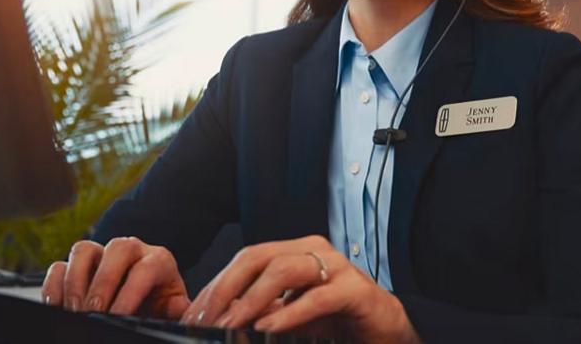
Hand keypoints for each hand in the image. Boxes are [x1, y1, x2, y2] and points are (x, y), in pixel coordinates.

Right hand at [42, 237, 189, 317]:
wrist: (145, 301)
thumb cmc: (158, 304)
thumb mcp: (171, 307)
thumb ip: (176, 309)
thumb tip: (181, 311)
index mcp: (158, 260)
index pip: (146, 268)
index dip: (131, 292)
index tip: (119, 316)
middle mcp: (131, 250)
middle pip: (118, 248)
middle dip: (103, 282)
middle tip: (93, 312)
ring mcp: (102, 255)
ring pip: (85, 249)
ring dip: (76, 281)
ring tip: (74, 310)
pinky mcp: (78, 265)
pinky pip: (60, 264)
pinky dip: (54, 285)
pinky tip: (57, 306)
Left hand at [181, 235, 420, 342]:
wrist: (387, 331)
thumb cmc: (338, 319)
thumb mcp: (292, 313)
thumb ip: (263, 311)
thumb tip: (219, 321)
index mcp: (296, 251)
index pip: (247, 258)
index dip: (217, 284)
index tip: (194, 314)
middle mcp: (314, 250)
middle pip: (258, 257)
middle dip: (225, 288)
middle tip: (203, 320)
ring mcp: (336, 266)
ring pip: (283, 270)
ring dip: (250, 300)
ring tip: (229, 325)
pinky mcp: (355, 290)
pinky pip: (317, 297)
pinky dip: (289, 313)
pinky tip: (268, 327)